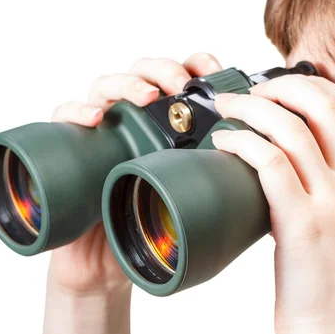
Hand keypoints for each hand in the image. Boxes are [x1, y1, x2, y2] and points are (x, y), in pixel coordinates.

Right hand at [48, 52, 223, 295]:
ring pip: (106, 88)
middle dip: (164, 69)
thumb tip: (271, 178)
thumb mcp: (193, 204)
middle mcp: (134, 123)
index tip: (216, 70)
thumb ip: (224, 189)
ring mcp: (103, 134)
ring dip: (126, 82)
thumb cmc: (151, 232)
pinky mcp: (72, 152)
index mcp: (167, 128)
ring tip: (146, 97)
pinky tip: (93, 118)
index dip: (197, 66)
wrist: (109, 267)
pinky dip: (74, 110)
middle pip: (144, 75)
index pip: (180, 81)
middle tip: (181, 85)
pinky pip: (62, 121)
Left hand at [211, 74, 334, 333]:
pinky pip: (269, 163)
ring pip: (292, 128)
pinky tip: (225, 142)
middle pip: (325, 105)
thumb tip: (292, 167)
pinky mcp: (304, 225)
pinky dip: (243, 142)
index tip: (282, 87)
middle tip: (251, 92)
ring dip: (253, 109)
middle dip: (282, 85)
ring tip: (228, 111)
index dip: (315, 86)